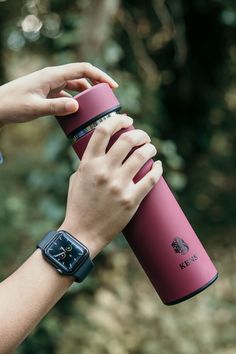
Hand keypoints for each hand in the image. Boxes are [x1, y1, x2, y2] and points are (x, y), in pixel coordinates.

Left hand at [0, 62, 117, 125]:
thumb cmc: (12, 105)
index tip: (113, 86)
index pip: (83, 69)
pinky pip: (67, 94)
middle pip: (82, 76)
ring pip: (75, 86)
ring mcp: (51, 84)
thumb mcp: (35, 108)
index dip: (100, 76)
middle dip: (97, 85)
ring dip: (87, 95)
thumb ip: (56, 107)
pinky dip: (76, 102)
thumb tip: (78, 106)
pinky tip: (79, 113)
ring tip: (97, 108)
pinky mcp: (48, 93)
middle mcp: (53, 77)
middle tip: (109, 99)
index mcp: (52, 75)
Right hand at [59, 114, 162, 257]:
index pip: (103, 131)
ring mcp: (118, 185)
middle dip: (140, 134)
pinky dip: (157, 169)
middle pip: (127, 140)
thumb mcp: (77, 178)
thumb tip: (104, 152)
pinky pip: (150, 179)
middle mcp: (103, 171)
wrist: (82, 233)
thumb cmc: (78, 205)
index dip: (117, 120)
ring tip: (151, 148)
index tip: (127, 119)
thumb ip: (89, 163)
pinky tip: (157, 166)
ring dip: (150, 148)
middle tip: (144, 137)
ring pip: (142, 156)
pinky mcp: (131, 200)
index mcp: (88, 164)